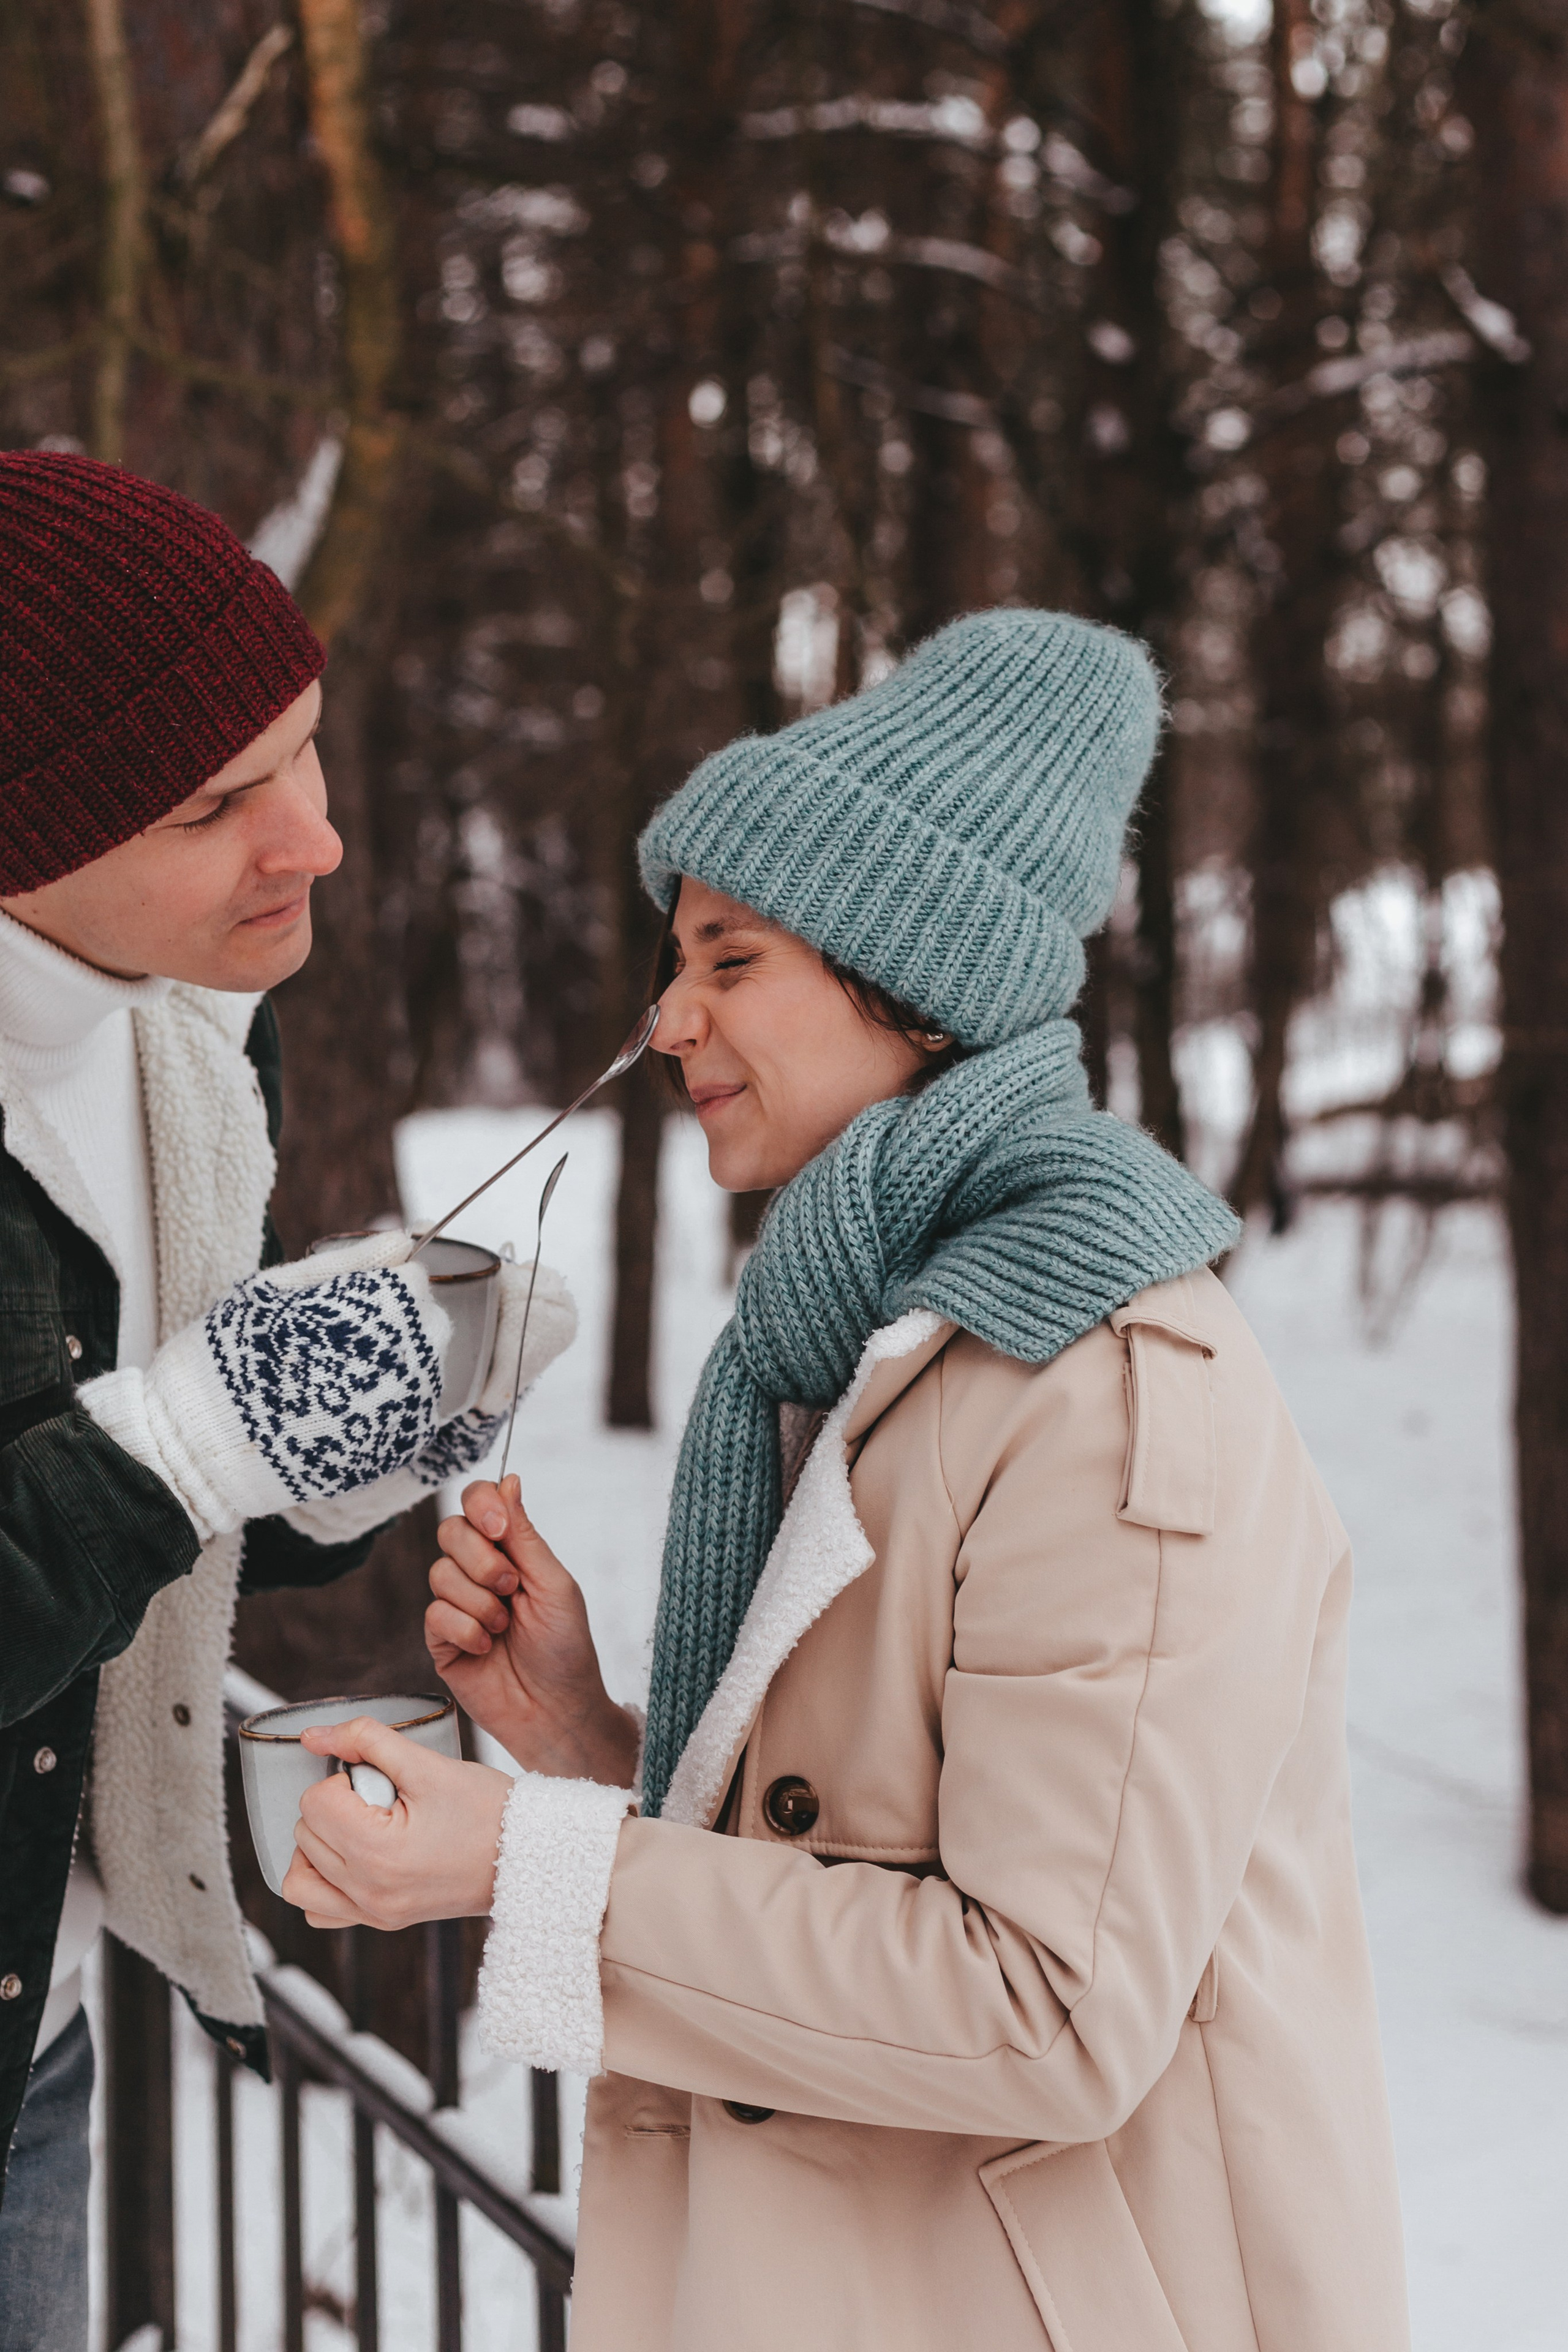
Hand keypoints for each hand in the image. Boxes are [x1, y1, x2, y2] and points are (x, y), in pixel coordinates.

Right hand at [78, 1229, 451, 1541]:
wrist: (199, 1446)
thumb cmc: (226, 1357)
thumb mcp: (275, 1290)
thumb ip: (347, 1261)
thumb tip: (401, 1240)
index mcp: (374, 1312)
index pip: (415, 1282)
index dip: (384, 1286)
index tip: (350, 1300)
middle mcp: (401, 1361)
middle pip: (430, 1327)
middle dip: (397, 1325)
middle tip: (341, 1339)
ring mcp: (402, 1412)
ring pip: (426, 1372)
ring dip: (394, 1366)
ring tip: (333, 1375)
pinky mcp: (393, 1451)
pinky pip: (413, 1415)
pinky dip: (387, 1406)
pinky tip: (341, 1408)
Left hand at [280, 1715, 511, 1929]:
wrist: (527, 1857)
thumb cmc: (488, 1810)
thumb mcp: (428, 1764)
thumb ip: (366, 1739)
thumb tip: (313, 1735)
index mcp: (378, 1853)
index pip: (314, 1802)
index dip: (344, 1778)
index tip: (380, 1780)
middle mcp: (369, 1891)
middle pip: (305, 1833)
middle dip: (337, 1805)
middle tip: (384, 1799)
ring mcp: (374, 1913)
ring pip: (299, 1877)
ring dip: (320, 1843)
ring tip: (360, 1825)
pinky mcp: (381, 1921)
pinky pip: (319, 1909)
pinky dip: (324, 1880)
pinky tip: (355, 1856)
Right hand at [426, 1476, 638, 1786]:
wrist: (556, 1709)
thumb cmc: (566, 1647)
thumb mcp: (554, 1584)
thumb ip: (524, 1535)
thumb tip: (509, 1478)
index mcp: (511, 1550)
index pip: (477, 1502)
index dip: (480, 1505)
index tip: (499, 1529)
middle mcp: (478, 1571)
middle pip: (450, 1531)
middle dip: (481, 1560)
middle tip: (511, 1588)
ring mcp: (457, 1604)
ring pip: (439, 1573)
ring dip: (479, 1602)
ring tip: (504, 1628)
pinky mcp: (440, 1639)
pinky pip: (434, 1614)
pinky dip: (466, 1630)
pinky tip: (486, 1649)